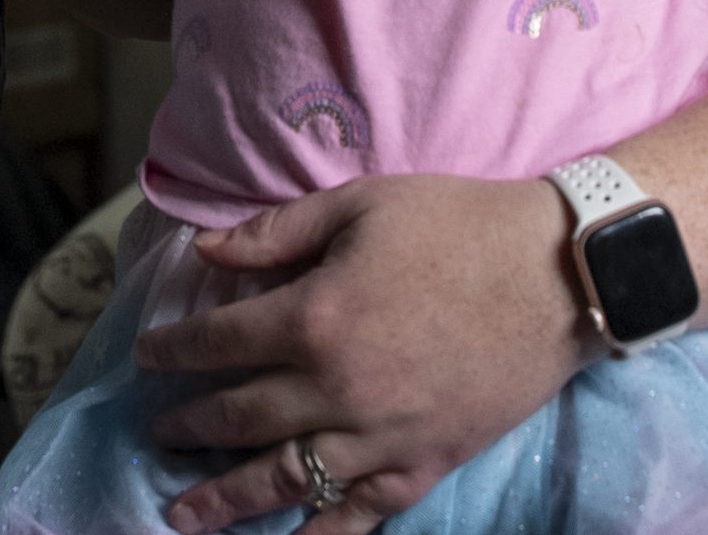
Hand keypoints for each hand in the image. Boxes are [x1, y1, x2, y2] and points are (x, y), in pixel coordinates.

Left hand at [135, 174, 590, 534]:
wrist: (559, 273)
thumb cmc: (458, 224)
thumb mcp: (360, 204)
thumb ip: (276, 232)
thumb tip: (204, 250)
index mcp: (314, 317)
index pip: (219, 341)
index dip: (174, 349)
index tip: (148, 355)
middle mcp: (337, 388)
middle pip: (240, 417)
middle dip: (189, 425)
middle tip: (158, 432)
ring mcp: (381, 435)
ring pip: (285, 478)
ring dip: (226, 498)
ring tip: (182, 514)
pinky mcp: (424, 463)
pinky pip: (361, 513)